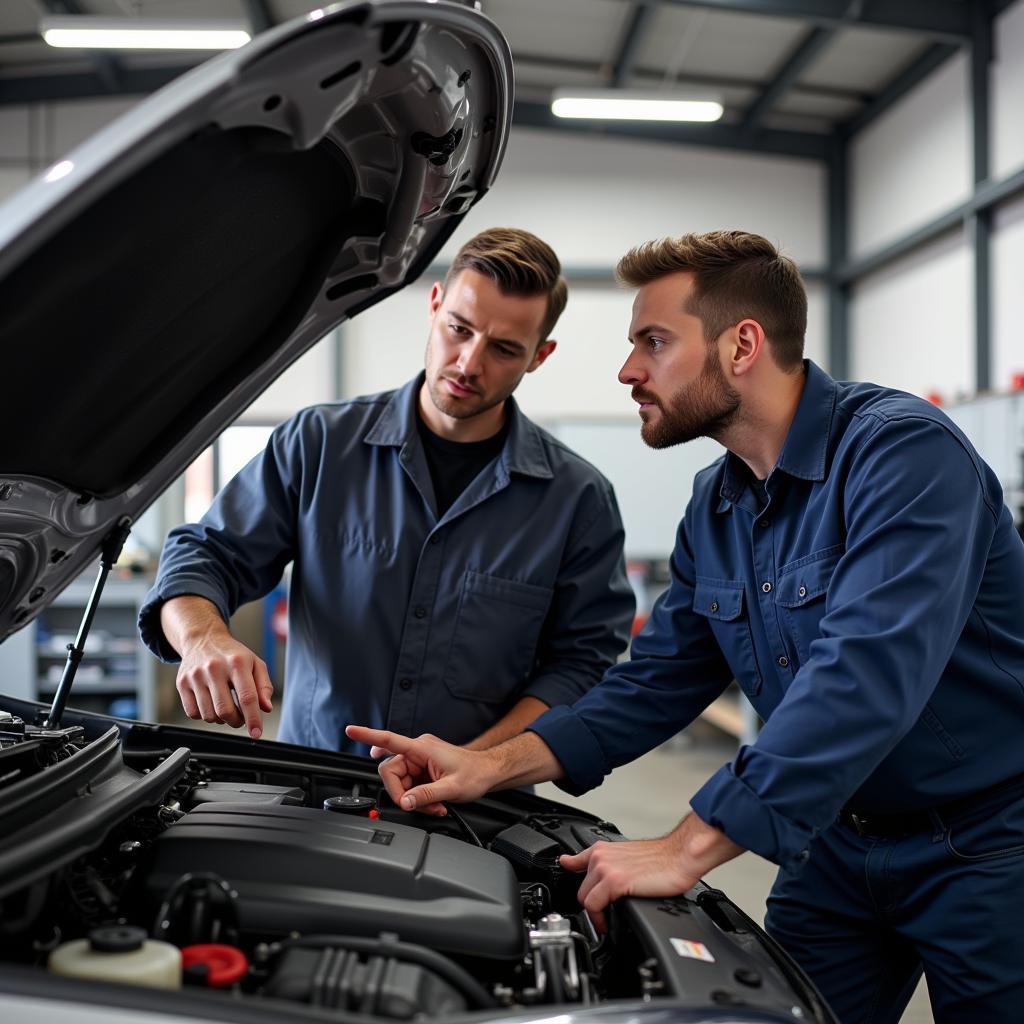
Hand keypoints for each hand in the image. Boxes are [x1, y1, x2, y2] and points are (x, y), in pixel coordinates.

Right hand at [175, 635, 273, 739]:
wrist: (203, 639)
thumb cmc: (232, 654)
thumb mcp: (255, 663)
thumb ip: (264, 686)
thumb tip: (266, 708)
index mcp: (237, 663)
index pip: (247, 697)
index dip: (253, 719)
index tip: (256, 733)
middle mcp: (214, 668)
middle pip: (226, 711)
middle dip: (236, 721)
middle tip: (240, 718)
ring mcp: (195, 676)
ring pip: (209, 715)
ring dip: (221, 720)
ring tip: (226, 708)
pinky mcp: (182, 683)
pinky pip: (193, 713)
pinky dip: (204, 715)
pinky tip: (211, 704)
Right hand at [345, 726, 492, 815]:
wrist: (488, 772)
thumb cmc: (475, 774)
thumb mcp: (451, 788)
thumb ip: (425, 796)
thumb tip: (406, 802)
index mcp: (421, 748)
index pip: (389, 740)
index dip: (367, 735)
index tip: (351, 730)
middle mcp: (417, 751)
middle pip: (391, 773)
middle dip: (403, 794)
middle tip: (420, 806)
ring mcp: (419, 760)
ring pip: (401, 783)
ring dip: (414, 799)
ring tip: (434, 805)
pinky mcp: (422, 769)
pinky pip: (410, 786)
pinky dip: (419, 798)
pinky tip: (433, 803)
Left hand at [559, 833, 698, 933]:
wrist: (680, 856)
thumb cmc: (664, 859)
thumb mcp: (631, 859)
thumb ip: (614, 866)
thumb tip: (611, 881)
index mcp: (605, 850)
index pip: (577, 860)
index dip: (570, 868)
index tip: (567, 869)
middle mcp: (601, 857)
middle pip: (581, 887)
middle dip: (590, 905)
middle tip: (601, 916)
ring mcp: (605, 868)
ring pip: (585, 898)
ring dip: (594, 914)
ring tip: (605, 922)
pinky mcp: (614, 881)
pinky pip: (593, 905)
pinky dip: (598, 919)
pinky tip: (607, 924)